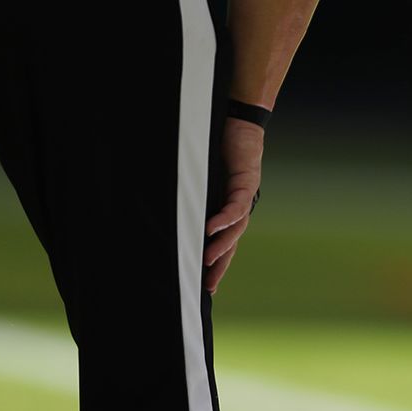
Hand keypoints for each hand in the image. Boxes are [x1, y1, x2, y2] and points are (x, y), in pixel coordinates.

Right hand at [204, 117, 264, 291]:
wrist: (239, 122)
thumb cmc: (218, 146)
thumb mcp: (200, 176)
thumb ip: (189, 193)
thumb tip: (165, 206)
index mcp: (227, 208)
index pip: (223, 242)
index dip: (216, 264)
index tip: (206, 286)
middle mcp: (239, 207)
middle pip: (231, 243)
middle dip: (219, 266)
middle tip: (207, 286)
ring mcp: (244, 197)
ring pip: (235, 230)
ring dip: (221, 246)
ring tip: (206, 261)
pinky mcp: (246, 184)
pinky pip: (235, 206)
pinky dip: (224, 219)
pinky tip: (211, 229)